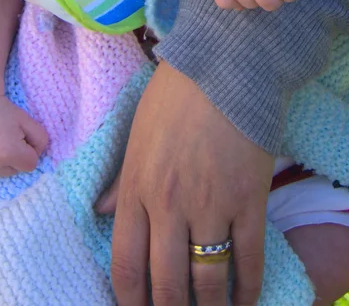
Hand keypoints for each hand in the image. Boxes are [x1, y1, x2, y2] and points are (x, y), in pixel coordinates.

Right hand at [0, 94, 49, 181]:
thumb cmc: (4, 112)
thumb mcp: (30, 122)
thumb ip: (42, 142)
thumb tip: (36, 158)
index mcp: (10, 153)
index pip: (30, 165)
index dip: (27, 151)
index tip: (19, 138)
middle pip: (13, 172)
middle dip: (12, 158)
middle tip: (3, 138)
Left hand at [99, 62, 274, 305]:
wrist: (229, 65)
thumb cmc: (178, 95)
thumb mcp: (136, 135)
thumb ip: (121, 181)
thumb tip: (99, 213)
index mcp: (137, 188)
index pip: (126, 264)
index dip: (130, 301)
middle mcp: (170, 205)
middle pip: (165, 283)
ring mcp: (211, 205)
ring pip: (207, 279)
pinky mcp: (249, 200)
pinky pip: (249, 259)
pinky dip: (247, 290)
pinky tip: (245, 303)